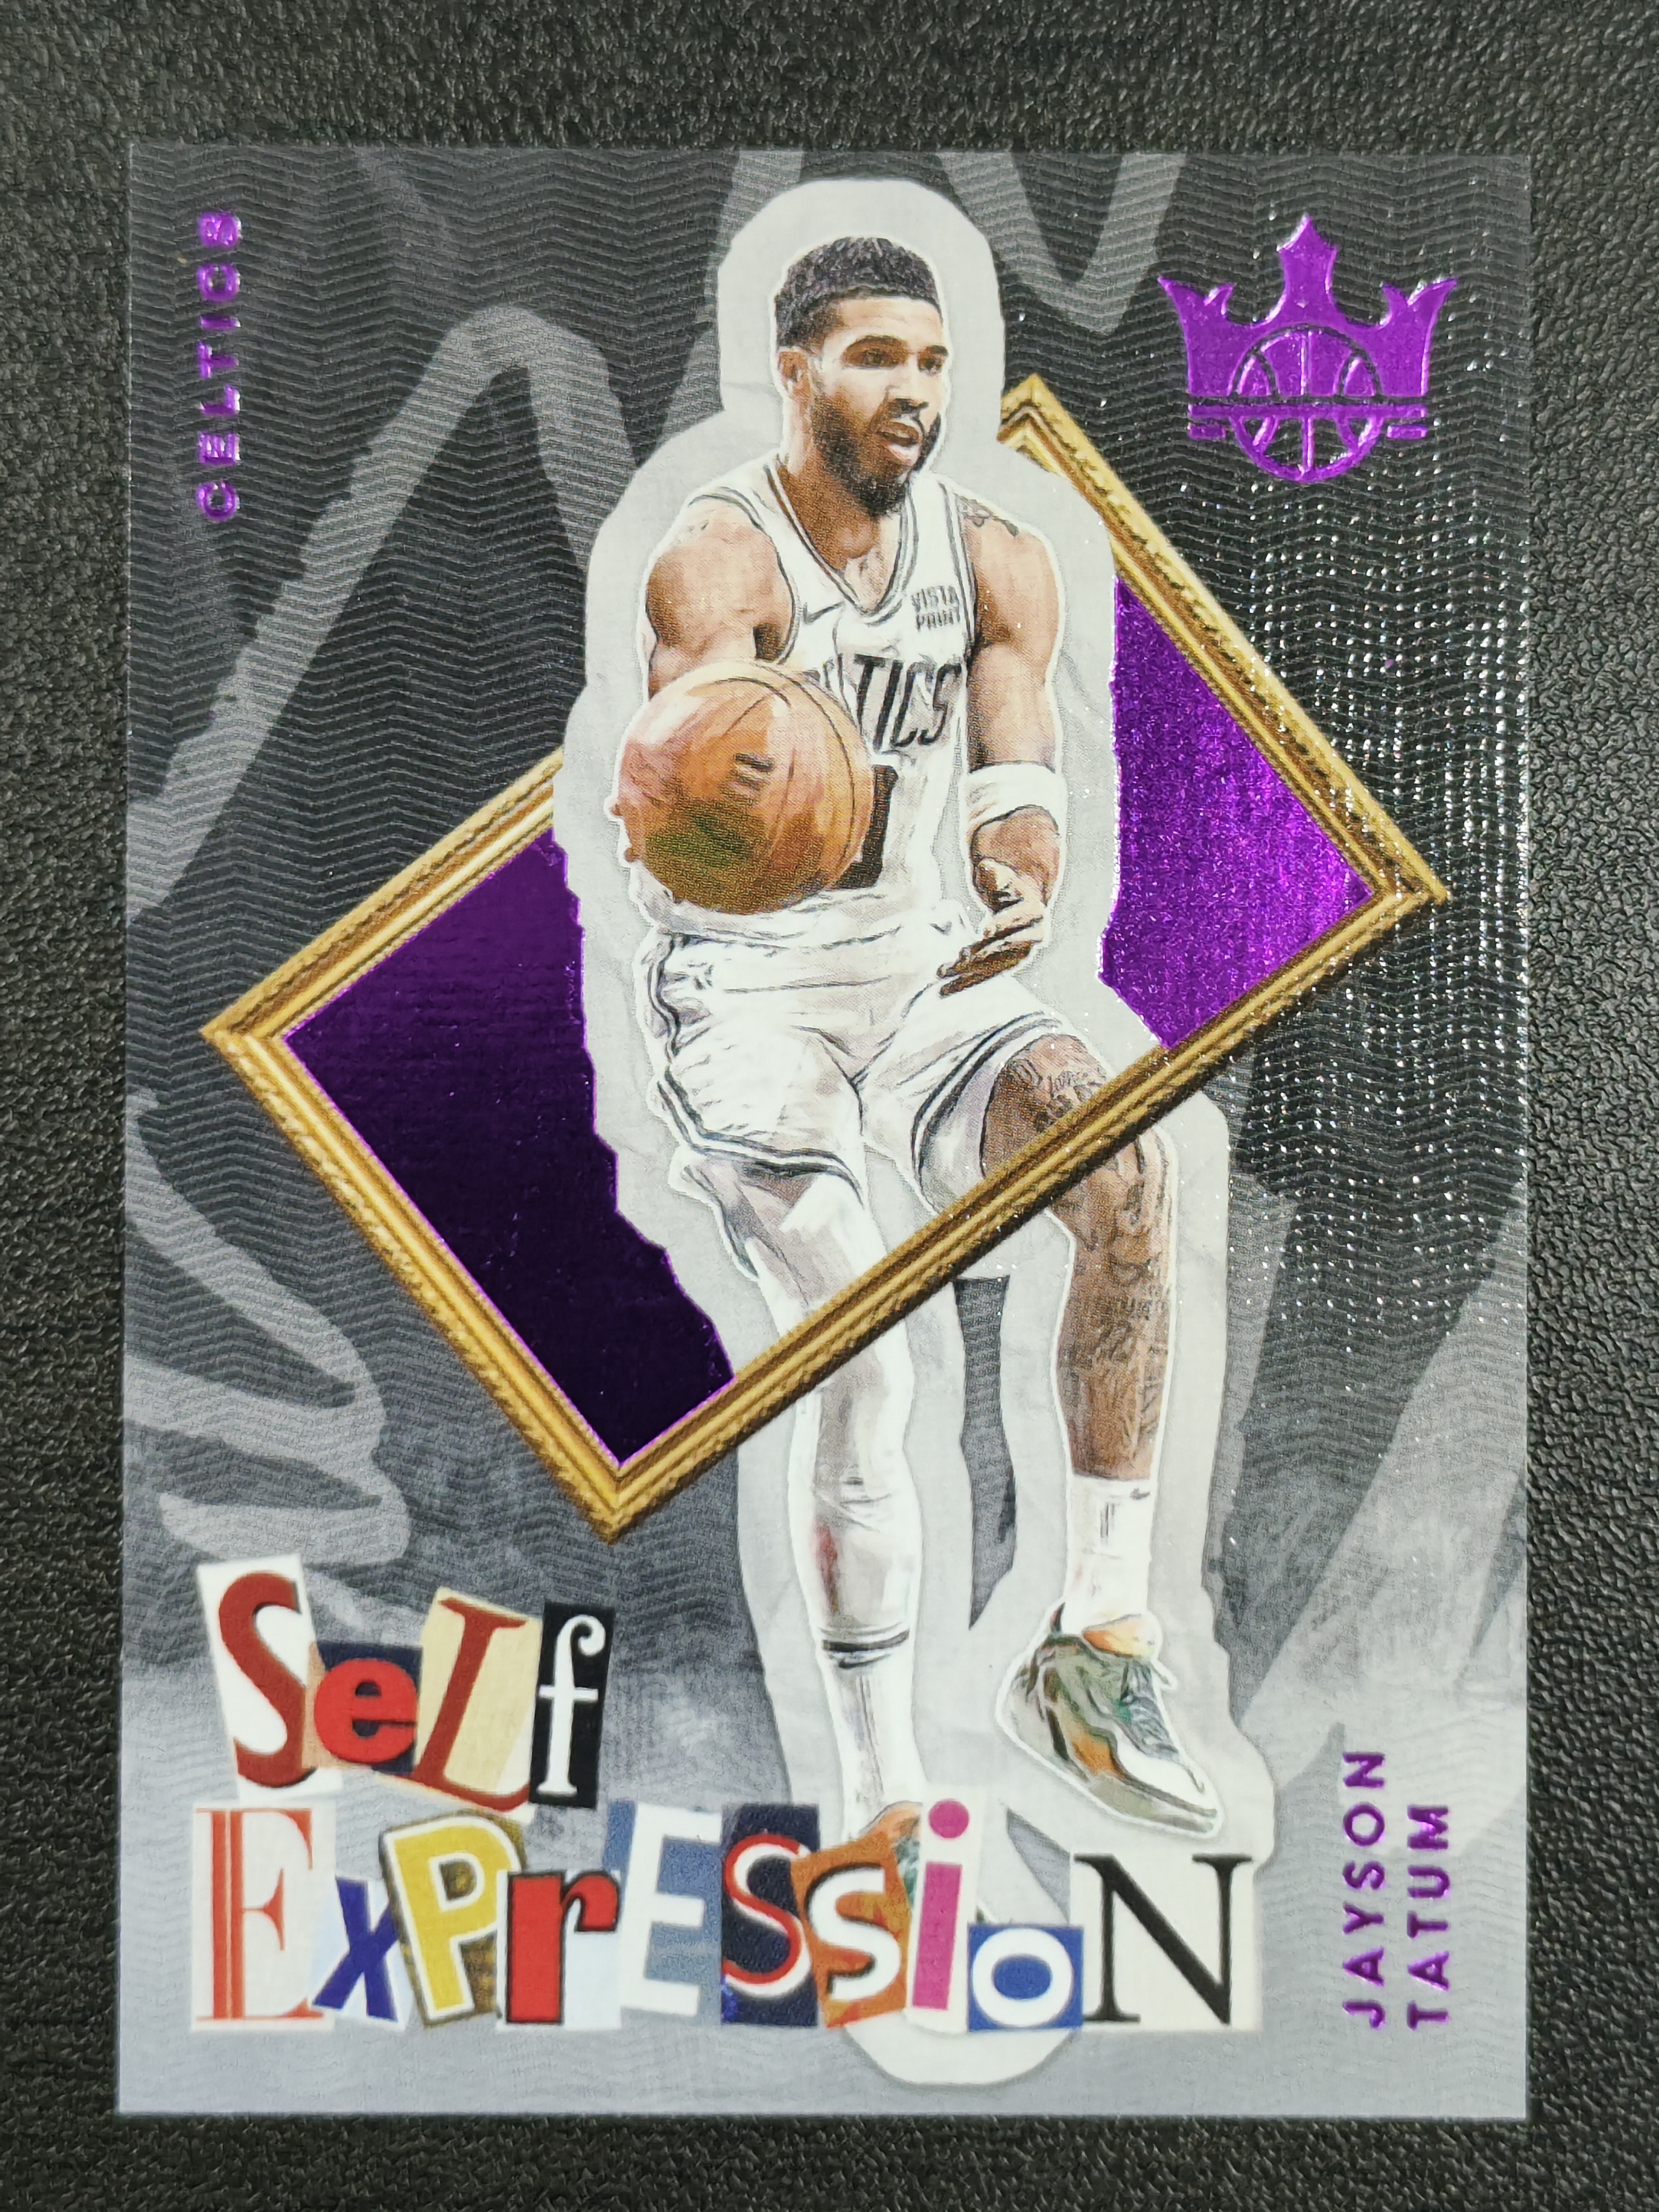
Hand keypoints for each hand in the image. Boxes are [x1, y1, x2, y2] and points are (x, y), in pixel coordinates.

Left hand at [938, 857, 1049, 995]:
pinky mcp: (1007, 965)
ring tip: (943, 974)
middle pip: (1005, 947)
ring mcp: (1021, 953)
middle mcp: (1034, 936)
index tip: (984, 930)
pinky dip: (967, 982)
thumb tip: (987, 868)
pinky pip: (987, 975)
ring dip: (969, 973)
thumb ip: (995, 873)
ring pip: (995, 966)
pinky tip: (946, 989)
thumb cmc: (1005, 883)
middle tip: (959, 957)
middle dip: (982, 953)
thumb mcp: (1000, 874)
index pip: (1018, 919)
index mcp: (1035, 911)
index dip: (1003, 924)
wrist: (1016, 900)